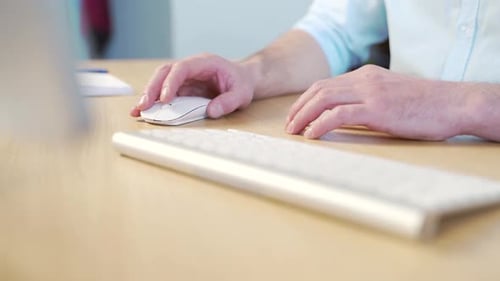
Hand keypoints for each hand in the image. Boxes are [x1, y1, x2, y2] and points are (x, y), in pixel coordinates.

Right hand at [130, 54, 255, 117]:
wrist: (243, 80)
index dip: (171, 82)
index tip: (165, 98)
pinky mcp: (182, 87)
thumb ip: (229, 102)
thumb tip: (212, 111)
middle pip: (165, 72)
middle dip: (152, 88)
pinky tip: (146, 111)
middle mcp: (191, 67)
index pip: (182, 68)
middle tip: (143, 106)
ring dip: (149, 95)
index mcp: (204, 63)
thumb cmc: (242, 83)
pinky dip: (155, 101)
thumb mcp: (242, 94)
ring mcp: (185, 77)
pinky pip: (165, 92)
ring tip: (138, 111)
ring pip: (161, 81)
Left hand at [285, 65, 470, 140]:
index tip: (296, 115)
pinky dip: (321, 124)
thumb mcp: (390, 96)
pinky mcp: (377, 108)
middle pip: (319, 90)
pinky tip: (311, 135)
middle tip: (288, 126)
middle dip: (299, 108)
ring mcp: (370, 92)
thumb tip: (344, 117)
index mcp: (366, 75)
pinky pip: (339, 114)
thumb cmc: (424, 105)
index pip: (326, 84)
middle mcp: (364, 80)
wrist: (453, 103)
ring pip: (324, 99)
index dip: (306, 100)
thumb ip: (367, 100)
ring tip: (294, 131)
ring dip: (304, 116)